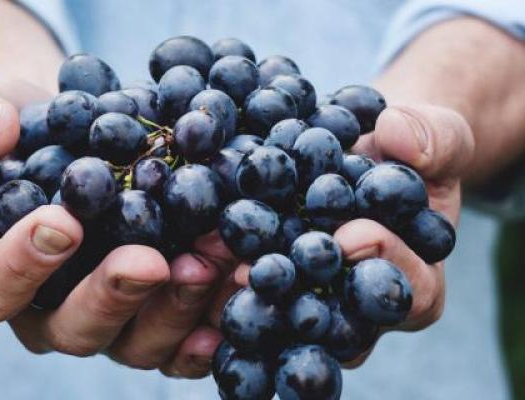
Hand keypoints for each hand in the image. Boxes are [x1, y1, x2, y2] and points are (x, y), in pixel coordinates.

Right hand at [0, 77, 239, 377]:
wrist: (79, 132)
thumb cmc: (20, 128)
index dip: (20, 264)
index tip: (62, 223)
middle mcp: (53, 307)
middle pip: (74, 328)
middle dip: (114, 295)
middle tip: (150, 261)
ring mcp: (112, 315)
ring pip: (137, 341)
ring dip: (176, 306)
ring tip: (211, 261)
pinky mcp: (159, 310)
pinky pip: (183, 337)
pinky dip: (211, 321)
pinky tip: (237, 289)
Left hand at [200, 103, 475, 370]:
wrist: (368, 152)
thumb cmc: (409, 152)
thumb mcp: (437, 136)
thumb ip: (433, 138)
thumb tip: (398, 135)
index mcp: (415, 281)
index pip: (410, 292)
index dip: (386, 265)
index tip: (353, 235)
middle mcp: (360, 306)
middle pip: (337, 322)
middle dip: (301, 296)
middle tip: (263, 271)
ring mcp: (313, 299)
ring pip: (284, 317)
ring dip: (249, 296)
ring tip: (215, 268)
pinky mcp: (273, 283)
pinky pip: (249, 292)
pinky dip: (219, 277)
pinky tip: (190, 257)